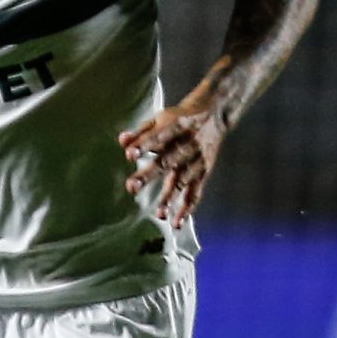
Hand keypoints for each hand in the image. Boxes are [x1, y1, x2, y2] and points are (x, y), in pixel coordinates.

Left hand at [119, 99, 226, 223]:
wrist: (214, 115)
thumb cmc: (181, 118)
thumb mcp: (161, 118)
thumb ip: (141, 132)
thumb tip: (122, 142)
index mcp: (176, 126)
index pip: (158, 136)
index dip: (144, 145)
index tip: (129, 154)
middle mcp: (188, 144)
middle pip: (167, 161)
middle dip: (149, 175)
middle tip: (132, 187)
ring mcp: (197, 160)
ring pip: (181, 181)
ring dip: (169, 198)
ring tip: (158, 215)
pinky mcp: (203, 172)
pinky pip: (195, 192)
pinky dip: (187, 208)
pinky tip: (176, 222)